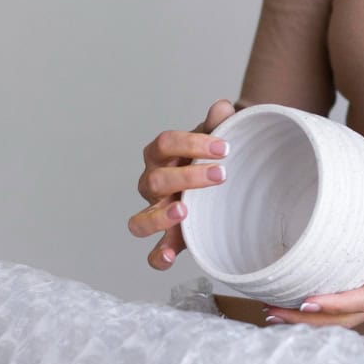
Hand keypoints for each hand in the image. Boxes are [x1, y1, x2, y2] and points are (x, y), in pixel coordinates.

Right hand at [128, 98, 235, 269]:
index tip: (223, 147)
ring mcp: (156, 213)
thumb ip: (217, 124)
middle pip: (156, 179)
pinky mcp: (168, 239)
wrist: (220, 180)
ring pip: (140, 220)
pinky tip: (170, 257)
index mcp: (161, 156)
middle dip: (188, 176)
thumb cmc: (209, 158)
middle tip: (221, 174)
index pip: (165, 144)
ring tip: (185, 211)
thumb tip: (222, 107)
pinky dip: (157, 256)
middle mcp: (152, 185)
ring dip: (160, 216)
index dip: (191, 143)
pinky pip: (151, 254)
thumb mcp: (215, 139)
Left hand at [261, 165, 363, 328]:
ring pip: (349, 320)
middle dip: (310, 321)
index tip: (306, 301)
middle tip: (273, 313)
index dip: (335, 302)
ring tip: (277, 314)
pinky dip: (329, 314)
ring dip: (315, 322)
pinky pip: (355, 311)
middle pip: (347, 319)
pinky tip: (306, 307)